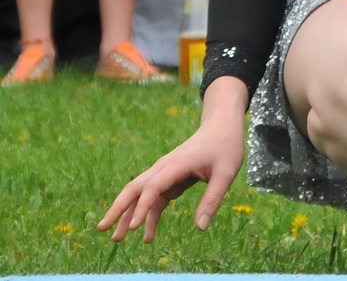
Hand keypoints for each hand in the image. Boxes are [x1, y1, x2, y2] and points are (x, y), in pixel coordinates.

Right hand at [98, 92, 245, 242]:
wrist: (222, 126)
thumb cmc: (225, 147)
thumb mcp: (226, 173)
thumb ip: (213, 199)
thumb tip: (201, 228)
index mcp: (177, 164)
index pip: (153, 186)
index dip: (142, 207)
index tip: (132, 227)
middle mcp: (164, 167)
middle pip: (135, 188)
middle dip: (117, 209)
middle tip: (102, 229)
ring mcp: (164, 173)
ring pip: (140, 195)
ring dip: (128, 215)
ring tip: (116, 239)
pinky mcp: (169, 179)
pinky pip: (155, 199)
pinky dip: (148, 215)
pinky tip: (147, 235)